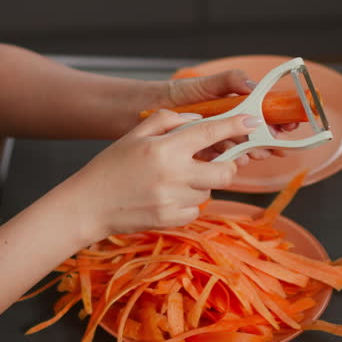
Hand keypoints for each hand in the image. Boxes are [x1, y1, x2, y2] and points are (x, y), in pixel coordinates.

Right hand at [62, 110, 260, 238]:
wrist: (88, 205)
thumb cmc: (110, 166)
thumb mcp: (134, 135)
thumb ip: (167, 121)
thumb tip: (197, 120)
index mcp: (164, 148)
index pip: (210, 133)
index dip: (236, 126)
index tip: (253, 121)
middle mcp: (173, 175)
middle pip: (225, 172)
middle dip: (226, 166)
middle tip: (212, 162)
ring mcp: (173, 201)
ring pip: (209, 191)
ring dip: (200, 183)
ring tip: (171, 181)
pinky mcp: (171, 220)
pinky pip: (195, 209)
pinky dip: (187, 202)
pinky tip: (164, 197)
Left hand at [163, 69, 298, 164]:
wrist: (141, 111)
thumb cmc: (174, 95)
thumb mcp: (203, 83)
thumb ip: (229, 81)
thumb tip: (253, 85)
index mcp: (233, 110)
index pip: (262, 116)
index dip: (278, 122)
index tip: (289, 126)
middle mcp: (226, 128)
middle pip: (255, 138)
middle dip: (265, 142)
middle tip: (270, 145)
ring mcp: (214, 144)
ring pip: (238, 151)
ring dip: (248, 153)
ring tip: (253, 152)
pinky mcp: (200, 158)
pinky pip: (218, 162)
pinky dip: (226, 161)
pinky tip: (232, 160)